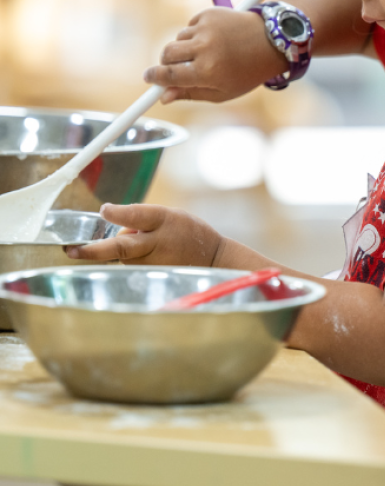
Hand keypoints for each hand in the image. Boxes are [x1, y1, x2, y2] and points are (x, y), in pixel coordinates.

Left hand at [66, 203, 222, 265]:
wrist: (213, 258)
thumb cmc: (188, 232)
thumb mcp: (170, 216)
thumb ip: (142, 219)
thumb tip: (115, 227)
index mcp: (165, 220)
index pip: (138, 215)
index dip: (119, 213)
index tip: (104, 209)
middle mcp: (158, 243)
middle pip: (122, 247)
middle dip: (95, 250)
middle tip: (71, 250)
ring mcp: (154, 263)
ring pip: (122, 257)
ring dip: (118, 250)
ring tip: (141, 241)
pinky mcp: (153, 276)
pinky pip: (130, 266)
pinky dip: (129, 259)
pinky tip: (143, 254)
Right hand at [144, 8, 286, 103]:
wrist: (271, 42)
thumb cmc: (247, 72)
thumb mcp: (222, 92)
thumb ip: (190, 94)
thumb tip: (163, 97)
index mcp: (207, 71)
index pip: (168, 75)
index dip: (154, 77)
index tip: (148, 78)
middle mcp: (205, 48)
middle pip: (166, 54)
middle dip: (165, 63)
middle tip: (174, 69)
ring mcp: (206, 28)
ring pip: (177, 40)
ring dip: (184, 49)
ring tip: (206, 54)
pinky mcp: (209, 14)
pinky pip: (189, 27)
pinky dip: (195, 35)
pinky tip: (213, 40)